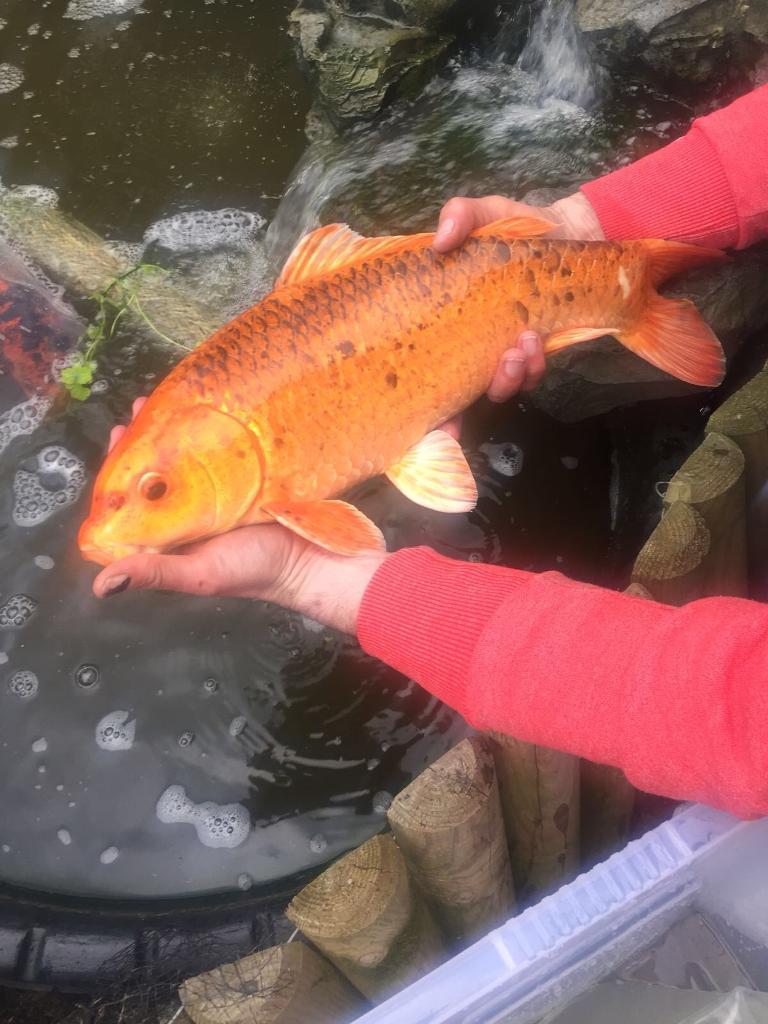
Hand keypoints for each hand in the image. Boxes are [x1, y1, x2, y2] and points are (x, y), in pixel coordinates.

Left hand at [92, 399, 386, 633]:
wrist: (314, 559)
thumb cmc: (257, 571)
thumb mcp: (201, 574)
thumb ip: (157, 573)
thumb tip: (103, 586)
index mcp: (172, 537)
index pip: (136, 502)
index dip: (123, 472)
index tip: (119, 437)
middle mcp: (190, 515)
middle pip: (158, 475)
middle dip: (146, 443)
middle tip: (141, 412)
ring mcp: (218, 497)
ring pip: (186, 461)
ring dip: (174, 433)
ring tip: (163, 403)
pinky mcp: (245, 483)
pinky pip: (220, 456)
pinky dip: (208, 435)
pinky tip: (204, 412)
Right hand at [432, 192, 603, 430]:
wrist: (576, 237)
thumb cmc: (522, 229)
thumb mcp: (489, 213)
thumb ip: (462, 215)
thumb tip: (441, 241)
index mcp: (447, 319)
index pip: (422, 366)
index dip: (416, 400)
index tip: (413, 420)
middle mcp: (469, 345)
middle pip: (452, 396)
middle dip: (454, 414)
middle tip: (461, 404)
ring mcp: (502, 353)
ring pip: (495, 389)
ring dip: (504, 377)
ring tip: (518, 346)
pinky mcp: (535, 354)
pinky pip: (529, 376)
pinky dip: (531, 366)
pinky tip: (534, 341)